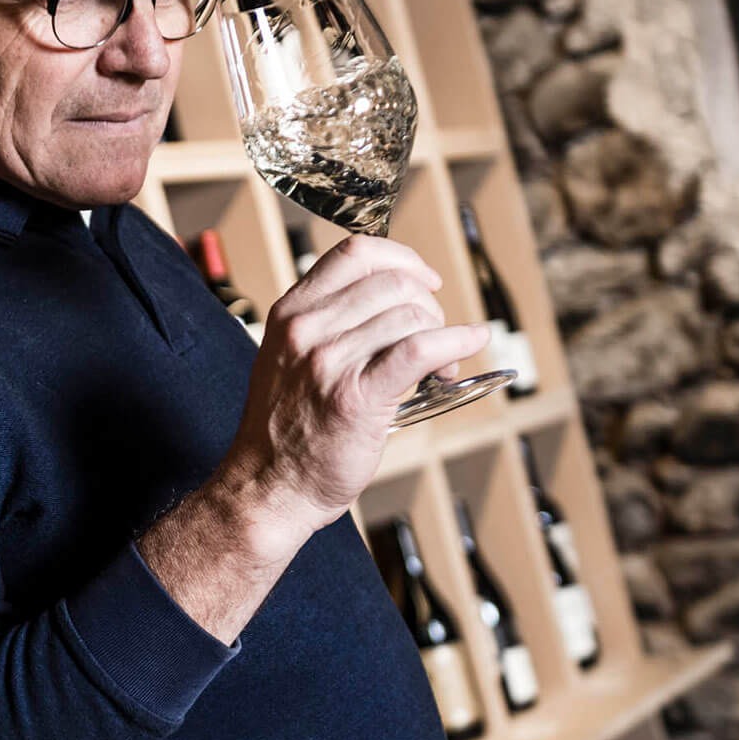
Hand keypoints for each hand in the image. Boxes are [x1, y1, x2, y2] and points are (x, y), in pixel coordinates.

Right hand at [217, 234, 489, 562]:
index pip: (355, 253)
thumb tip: (393, 302)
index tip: (424, 280)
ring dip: (442, 332)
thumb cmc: (287, 431)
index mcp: (291, 313)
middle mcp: (307, 330)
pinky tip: (469, 344)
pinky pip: (420, 349)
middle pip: (392, 282)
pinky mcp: (357, 397)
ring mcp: (329, 362)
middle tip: (436, 335)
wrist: (269, 486)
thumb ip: (328, 324)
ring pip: (410, 315)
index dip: (402, 258)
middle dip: (428, 304)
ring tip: (441, 365)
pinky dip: (456, 341)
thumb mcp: (289, 357)